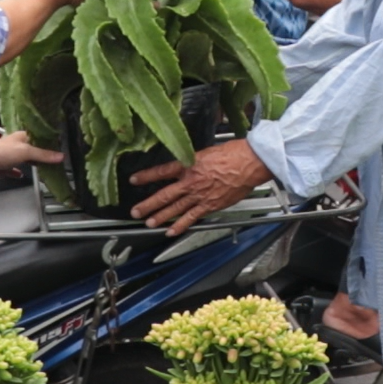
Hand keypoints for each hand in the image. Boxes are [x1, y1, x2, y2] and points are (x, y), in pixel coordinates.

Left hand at [0, 130, 62, 180]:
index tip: (62, 147)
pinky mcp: (4, 167)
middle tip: (56, 160)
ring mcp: (10, 157)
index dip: (50, 142)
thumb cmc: (0, 151)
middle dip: (43, 155)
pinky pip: (13, 170)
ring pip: (25, 160)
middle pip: (34, 150)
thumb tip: (60, 156)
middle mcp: (17, 146)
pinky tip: (22, 175)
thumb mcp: (26, 151)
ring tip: (46, 168)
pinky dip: (18, 173)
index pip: (40, 138)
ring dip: (33, 163)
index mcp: (23, 137)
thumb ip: (43, 154)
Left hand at [130, 139, 272, 235]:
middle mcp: (191, 181)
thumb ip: (194, 160)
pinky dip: (180, 226)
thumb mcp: (207, 152)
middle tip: (135, 211)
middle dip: (148, 204)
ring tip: (148, 223)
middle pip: (164, 195)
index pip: (162, 171)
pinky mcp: (210, 205)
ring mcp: (199, 195)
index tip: (134, 180)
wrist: (248, 163)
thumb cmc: (233, 154)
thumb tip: (187, 162)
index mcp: (189, 165)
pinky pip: (191, 218)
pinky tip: (170, 231)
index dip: (146, 176)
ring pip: (175, 209)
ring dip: (160, 216)